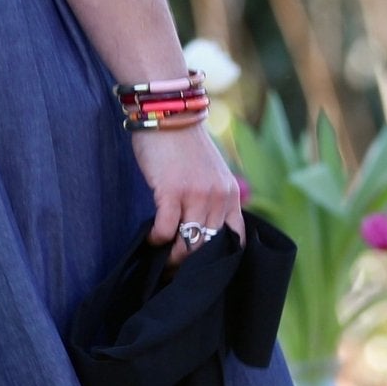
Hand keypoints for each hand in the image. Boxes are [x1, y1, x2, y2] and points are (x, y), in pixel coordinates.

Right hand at [129, 125, 244, 275]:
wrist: (169, 114)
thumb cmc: (183, 145)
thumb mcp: (209, 172)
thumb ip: (211, 198)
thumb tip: (200, 230)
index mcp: (231, 194)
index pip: (236, 239)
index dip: (220, 259)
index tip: (204, 268)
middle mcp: (218, 197)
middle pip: (208, 246)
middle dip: (192, 264)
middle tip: (176, 271)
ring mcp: (196, 195)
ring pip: (188, 243)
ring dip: (173, 257)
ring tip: (162, 260)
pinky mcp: (171, 192)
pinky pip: (166, 229)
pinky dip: (157, 239)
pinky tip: (151, 238)